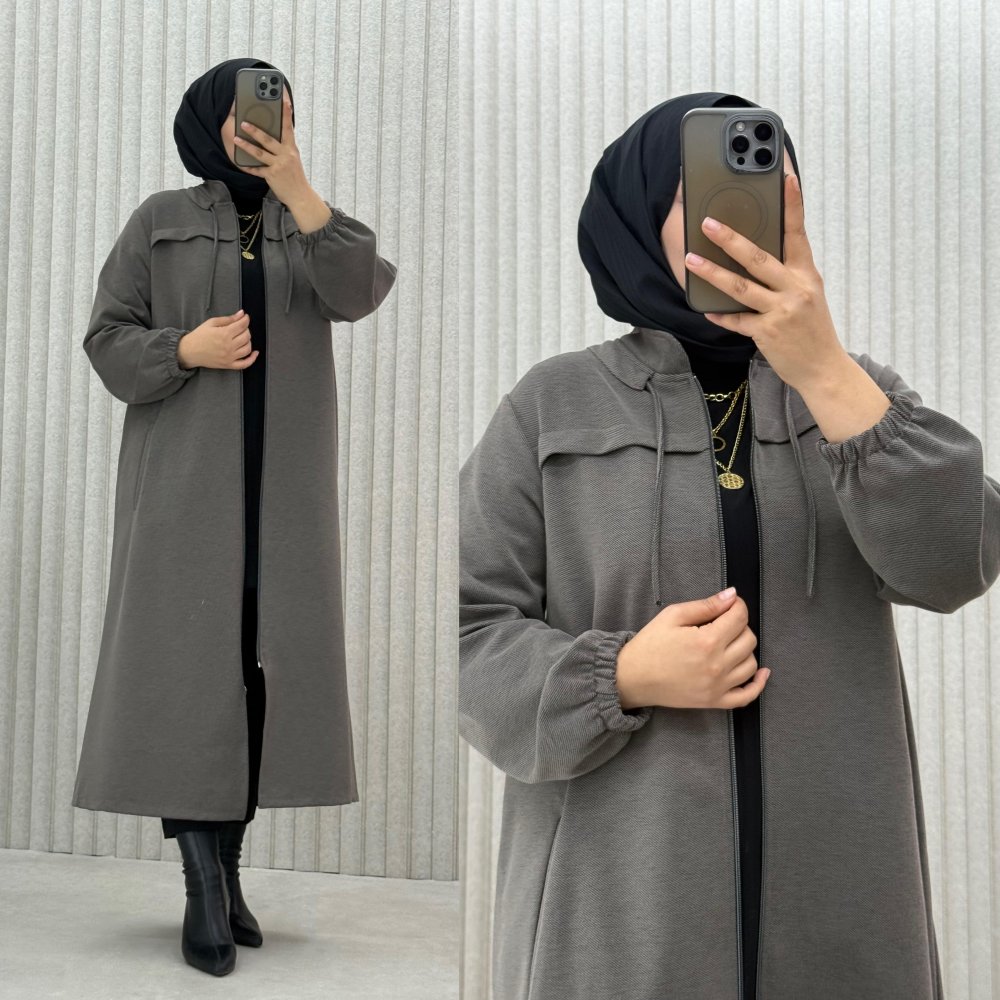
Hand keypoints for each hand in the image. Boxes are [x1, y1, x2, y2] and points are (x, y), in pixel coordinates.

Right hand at [177, 309, 258, 369]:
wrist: (189, 351)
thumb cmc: (200, 335)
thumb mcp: (212, 323)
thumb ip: (229, 319)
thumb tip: (242, 314)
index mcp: (224, 334)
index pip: (242, 325)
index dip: (245, 319)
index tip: (245, 317)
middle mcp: (229, 346)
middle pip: (247, 336)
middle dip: (246, 329)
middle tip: (240, 327)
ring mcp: (229, 357)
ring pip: (248, 348)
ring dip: (248, 341)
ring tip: (242, 337)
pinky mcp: (229, 365)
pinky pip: (245, 364)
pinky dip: (252, 359)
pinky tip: (255, 353)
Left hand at [233, 96, 310, 205]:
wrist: (301, 196)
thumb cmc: (295, 176)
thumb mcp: (293, 158)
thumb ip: (284, 147)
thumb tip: (271, 135)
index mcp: (292, 148)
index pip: (288, 128)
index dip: (286, 113)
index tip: (284, 100)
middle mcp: (286, 155)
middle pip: (268, 139)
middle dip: (255, 130)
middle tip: (243, 122)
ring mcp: (278, 166)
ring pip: (259, 153)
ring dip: (246, 145)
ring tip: (236, 138)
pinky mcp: (272, 176)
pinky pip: (257, 170)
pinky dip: (248, 167)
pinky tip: (240, 163)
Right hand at [615, 589, 769, 710]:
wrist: (632, 678)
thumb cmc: (650, 645)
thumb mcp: (672, 616)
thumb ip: (706, 605)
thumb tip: (732, 595)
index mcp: (706, 641)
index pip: (739, 617)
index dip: (737, 605)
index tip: (729, 604)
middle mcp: (717, 665)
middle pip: (749, 638)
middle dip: (739, 625)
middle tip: (722, 623)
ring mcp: (718, 686)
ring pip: (751, 663)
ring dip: (744, 649)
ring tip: (727, 643)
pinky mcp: (715, 701)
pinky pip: (747, 696)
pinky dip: (758, 684)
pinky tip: (761, 672)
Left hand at [683, 172, 848, 392]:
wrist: (824, 368)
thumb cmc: (813, 329)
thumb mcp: (810, 294)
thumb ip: (789, 274)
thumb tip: (759, 255)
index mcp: (807, 274)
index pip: (798, 233)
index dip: (793, 205)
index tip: (786, 179)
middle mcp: (795, 289)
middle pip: (759, 258)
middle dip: (731, 239)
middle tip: (709, 224)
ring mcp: (780, 311)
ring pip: (740, 287)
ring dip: (713, 272)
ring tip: (691, 260)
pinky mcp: (767, 333)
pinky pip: (737, 320)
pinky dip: (721, 314)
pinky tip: (706, 309)